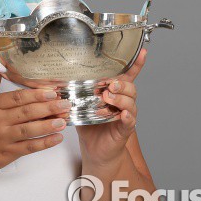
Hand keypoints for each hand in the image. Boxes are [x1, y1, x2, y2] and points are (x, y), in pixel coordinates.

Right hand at [0, 65, 70, 177]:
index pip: (17, 98)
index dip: (36, 94)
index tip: (51, 91)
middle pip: (26, 112)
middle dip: (48, 108)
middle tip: (65, 104)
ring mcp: (3, 138)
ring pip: (29, 130)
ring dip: (48, 125)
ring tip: (63, 120)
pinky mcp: (7, 153)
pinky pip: (28, 148)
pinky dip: (44, 143)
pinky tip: (56, 138)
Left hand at [75, 48, 146, 166]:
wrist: (95, 149)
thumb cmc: (89, 124)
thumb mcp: (80, 103)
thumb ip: (74, 92)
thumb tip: (58, 78)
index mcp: (114, 92)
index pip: (127, 76)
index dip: (136, 64)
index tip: (142, 52)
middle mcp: (123, 101)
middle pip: (130, 87)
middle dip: (121, 83)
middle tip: (110, 85)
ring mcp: (126, 114)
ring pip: (130, 102)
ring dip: (121, 98)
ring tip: (109, 97)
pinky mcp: (125, 129)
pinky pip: (130, 120)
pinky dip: (127, 116)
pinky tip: (122, 114)